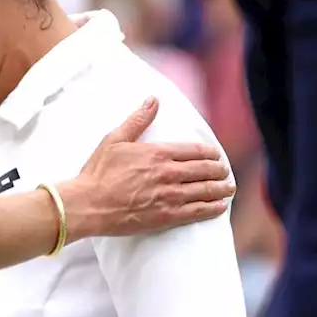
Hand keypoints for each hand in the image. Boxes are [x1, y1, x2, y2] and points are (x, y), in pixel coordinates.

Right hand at [59, 98, 234, 240]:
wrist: (88, 204)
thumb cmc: (98, 172)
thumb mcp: (115, 139)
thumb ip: (138, 120)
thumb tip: (153, 99)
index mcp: (158, 153)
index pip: (195, 151)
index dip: (210, 153)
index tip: (216, 156)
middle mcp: (168, 173)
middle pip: (205, 170)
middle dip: (219, 171)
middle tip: (224, 172)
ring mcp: (169, 196)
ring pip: (205, 191)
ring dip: (221, 189)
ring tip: (228, 188)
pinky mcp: (167, 216)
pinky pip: (198, 211)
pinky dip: (212, 208)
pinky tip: (219, 207)